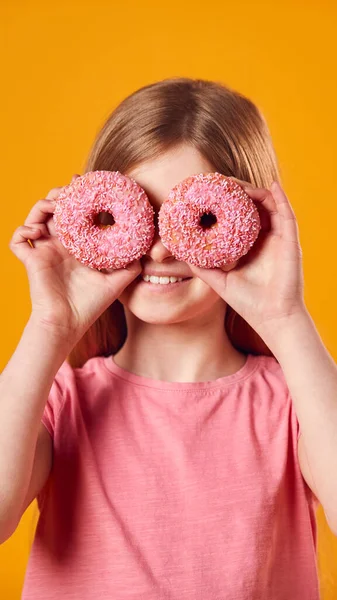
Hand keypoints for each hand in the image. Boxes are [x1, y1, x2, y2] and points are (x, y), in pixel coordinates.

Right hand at [9, 175, 140, 343]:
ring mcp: (44, 251)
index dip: (78, 197)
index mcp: (78, 245)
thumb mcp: (117, 281)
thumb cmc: (91, 305)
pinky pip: (17, 240)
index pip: (76, 213)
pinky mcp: (31, 260)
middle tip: (70, 190)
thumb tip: (147, 250)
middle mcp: (60, 244)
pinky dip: (22, 231)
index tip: (86, 184)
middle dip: (60, 194)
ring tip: (54, 205)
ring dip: (42, 205)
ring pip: (35, 217)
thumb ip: (131, 265)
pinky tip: (37, 232)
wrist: (69, 324)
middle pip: (55, 208)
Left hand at [188, 178, 306, 337]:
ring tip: (235, 184)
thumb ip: (202, 267)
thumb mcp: (219, 281)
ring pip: (268, 205)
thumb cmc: (249, 303)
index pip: (238, 217)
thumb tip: (181, 253)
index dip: (225, 203)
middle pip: (252, 206)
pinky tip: (270, 186)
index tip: (208, 192)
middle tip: (218, 181)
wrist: (271, 318)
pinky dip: (280, 198)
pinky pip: (287, 214)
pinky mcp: (290, 242)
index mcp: (250, 246)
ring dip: (253, 191)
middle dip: (236, 192)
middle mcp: (265, 239)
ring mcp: (279, 239)